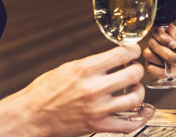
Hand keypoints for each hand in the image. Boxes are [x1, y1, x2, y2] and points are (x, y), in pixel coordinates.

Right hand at [14, 44, 147, 136]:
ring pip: (135, 98)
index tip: (133, 51)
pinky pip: (128, 124)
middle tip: (134, 69)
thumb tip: (114, 59)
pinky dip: (141, 117)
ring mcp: (97, 109)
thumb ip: (92, 64)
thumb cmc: (44, 92)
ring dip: (139, 91)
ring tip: (134, 88)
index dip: (132, 50)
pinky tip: (144, 110)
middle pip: (133, 74)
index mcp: (84, 69)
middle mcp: (93, 88)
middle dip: (137, 69)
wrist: (31, 116)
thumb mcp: (67, 68)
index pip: (121, 54)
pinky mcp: (97, 126)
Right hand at [143, 24, 175, 82]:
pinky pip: (150, 67)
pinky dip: (161, 71)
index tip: (173, 45)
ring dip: (164, 61)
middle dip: (166, 52)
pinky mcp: (152, 67)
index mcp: (168, 34)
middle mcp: (159, 43)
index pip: (156, 29)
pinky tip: (169, 71)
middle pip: (152, 43)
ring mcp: (154, 55)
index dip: (162, 36)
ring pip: (148, 54)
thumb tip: (169, 28)